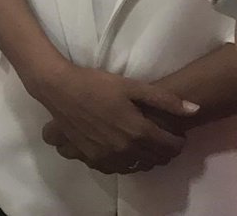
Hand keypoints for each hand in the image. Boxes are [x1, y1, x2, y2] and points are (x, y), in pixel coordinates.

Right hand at [27, 62, 194, 173]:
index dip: (178, 141)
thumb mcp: (131, 85)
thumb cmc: (95, 83)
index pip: (171, 146)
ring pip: (138, 166)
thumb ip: (164, 99)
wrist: (58, 88)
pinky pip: (117, 169)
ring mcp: (108, 156)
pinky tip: (122, 150)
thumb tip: (195, 110)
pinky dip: (125, 163)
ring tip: (142, 143)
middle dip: (164, 150)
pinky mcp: (92, 158)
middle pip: (156, 158)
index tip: (176, 133)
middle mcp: (126, 149)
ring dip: (145, 157)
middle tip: (160, 137)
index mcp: (138, 131)